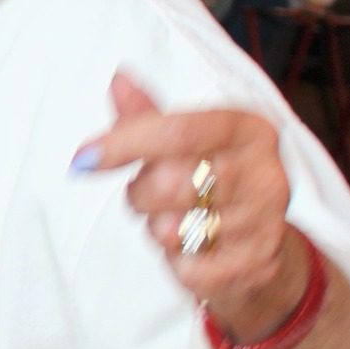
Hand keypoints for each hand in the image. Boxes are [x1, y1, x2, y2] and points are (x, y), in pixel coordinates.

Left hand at [74, 72, 309, 340]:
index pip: (180, 131)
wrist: (262, 245)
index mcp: (249, 130)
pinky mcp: (255, 265)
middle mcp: (265, 173)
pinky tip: (194, 249)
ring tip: (178, 219)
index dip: (124, 144)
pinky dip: (176, 262)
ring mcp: (264, 222)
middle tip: (149, 193)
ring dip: (157, 228)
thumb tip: (119, 79)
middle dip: (140, 194)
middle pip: (169, 183)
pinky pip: (186, 269)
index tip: (84, 158)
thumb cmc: (215, 182)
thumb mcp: (189, 142)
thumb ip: (149, 116)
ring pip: (172, 230)